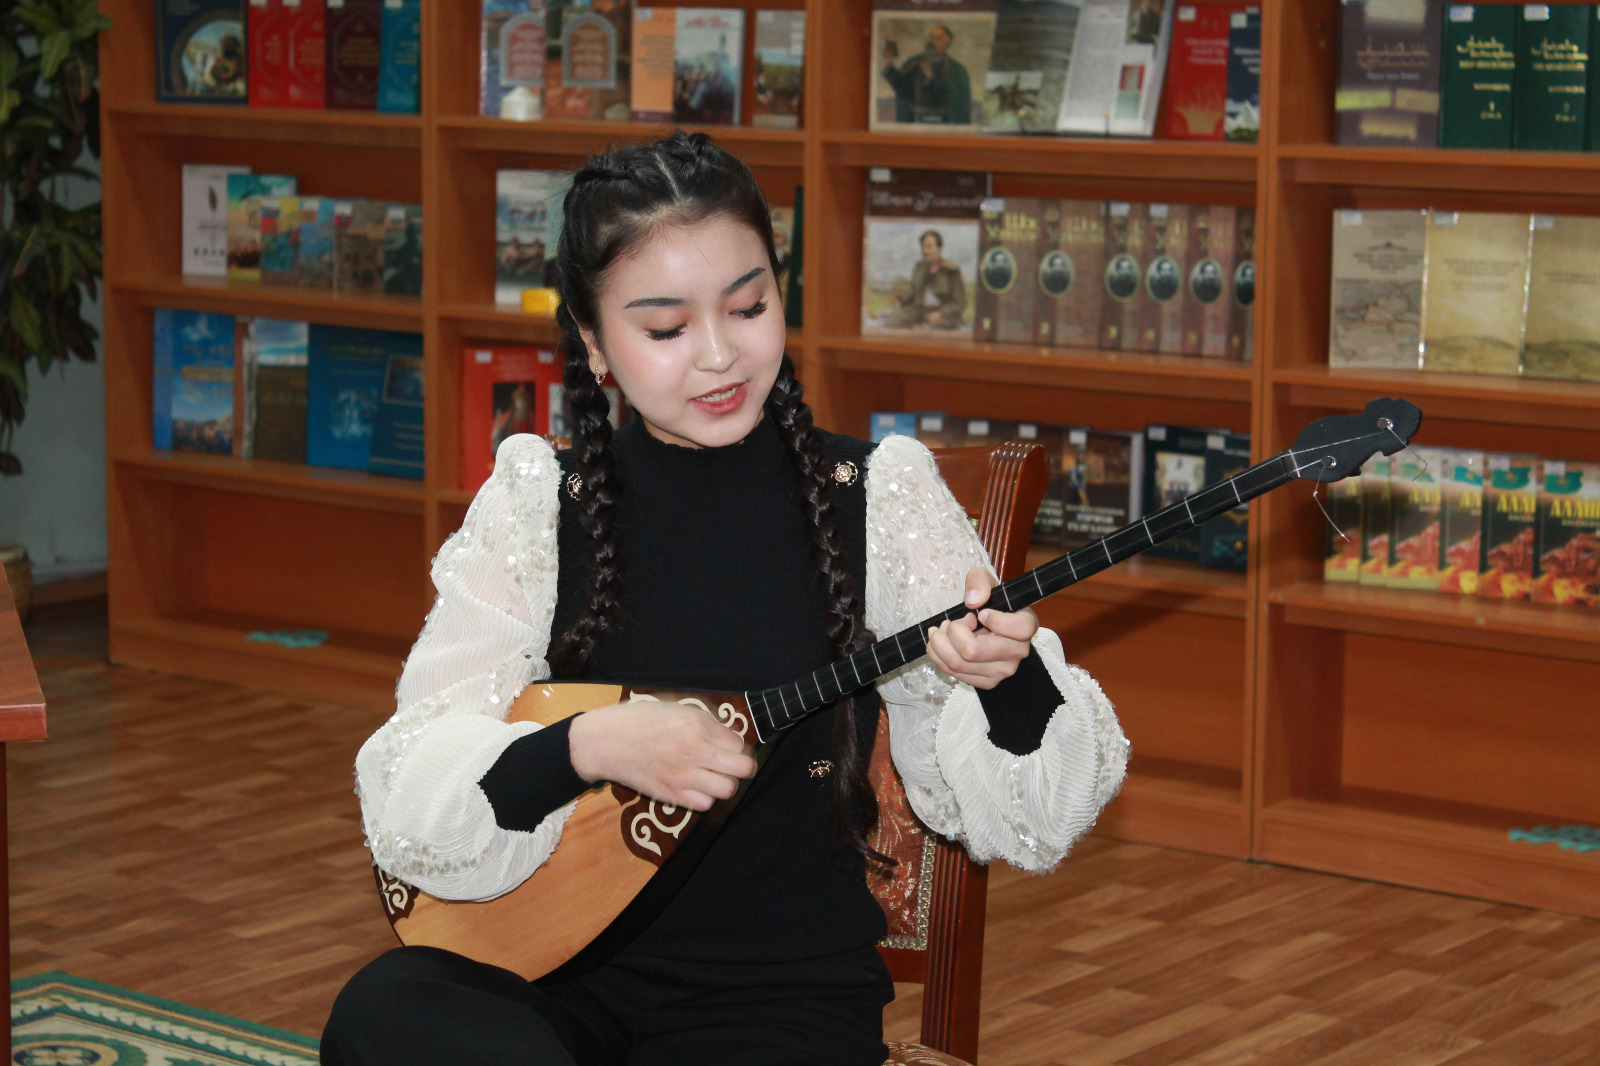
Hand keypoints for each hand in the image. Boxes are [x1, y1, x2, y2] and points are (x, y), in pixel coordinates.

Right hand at [567, 703, 755, 811]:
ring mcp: (682, 776)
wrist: (603, 742)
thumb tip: (727, 736)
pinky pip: (704, 804)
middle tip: (732, 764)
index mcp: (695, 725)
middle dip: (743, 767)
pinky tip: (695, 786)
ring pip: (727, 790)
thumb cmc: (637, 720)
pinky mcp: (670, 795)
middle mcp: (693, 751)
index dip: (735, 744)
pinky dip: (705, 797)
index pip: (738, 742)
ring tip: (712, 776)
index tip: (726, 745)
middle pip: (742, 768)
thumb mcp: (674, 708)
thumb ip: (703, 722)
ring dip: (724, 783)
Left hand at [925, 567, 1038, 688]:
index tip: (981, 614)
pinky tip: (941, 643)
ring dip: (940, 643)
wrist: (987, 624)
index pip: (1019, 630)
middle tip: (951, 621)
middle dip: (953, 631)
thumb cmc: (989, 603)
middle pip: (973, 651)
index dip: (995, 620)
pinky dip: (938, 656)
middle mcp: (1018, 652)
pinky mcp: (986, 682)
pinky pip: (953, 673)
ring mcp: (1002, 671)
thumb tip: (973, 601)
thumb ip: (979, 581)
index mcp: (1026, 626)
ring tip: (941, 630)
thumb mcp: (985, 582)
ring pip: (958, 663)